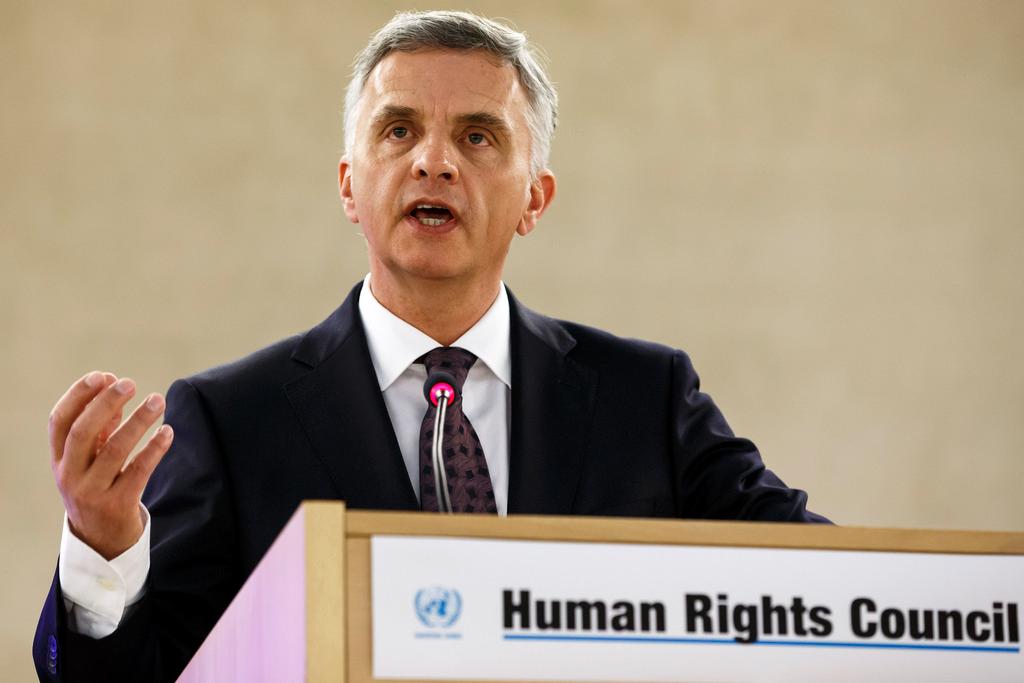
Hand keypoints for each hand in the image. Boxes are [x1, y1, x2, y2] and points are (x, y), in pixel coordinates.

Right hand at [49, 371, 173, 559]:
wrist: (102, 541)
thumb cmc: (98, 487)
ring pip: (115, 450)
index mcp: (59, 460)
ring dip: (138, 421)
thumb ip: (100, 427)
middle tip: (130, 383)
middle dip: (106, 404)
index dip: (78, 395)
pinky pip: (138, 471)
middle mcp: (70, 475)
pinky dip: (154, 448)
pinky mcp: (117, 505)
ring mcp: (92, 492)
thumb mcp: (90, 460)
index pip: (60, 421)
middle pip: (83, 432)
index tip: (102, 375)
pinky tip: (167, 431)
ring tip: (158, 400)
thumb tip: (113, 387)